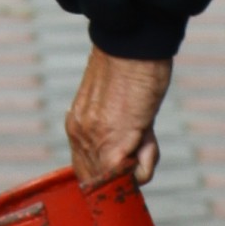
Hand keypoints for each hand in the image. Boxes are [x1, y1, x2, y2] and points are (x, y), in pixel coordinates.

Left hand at [66, 50, 171, 187]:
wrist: (132, 45)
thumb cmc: (132, 68)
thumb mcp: (117, 106)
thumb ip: (121, 136)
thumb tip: (135, 169)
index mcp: (77, 125)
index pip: (84, 169)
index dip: (105, 178)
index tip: (125, 174)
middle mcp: (79, 135)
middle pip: (94, 181)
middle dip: (118, 180)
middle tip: (139, 158)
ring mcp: (94, 140)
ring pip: (111, 180)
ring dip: (134, 171)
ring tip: (144, 137)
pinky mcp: (114, 143)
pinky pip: (129, 174)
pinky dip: (143, 168)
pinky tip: (148, 139)